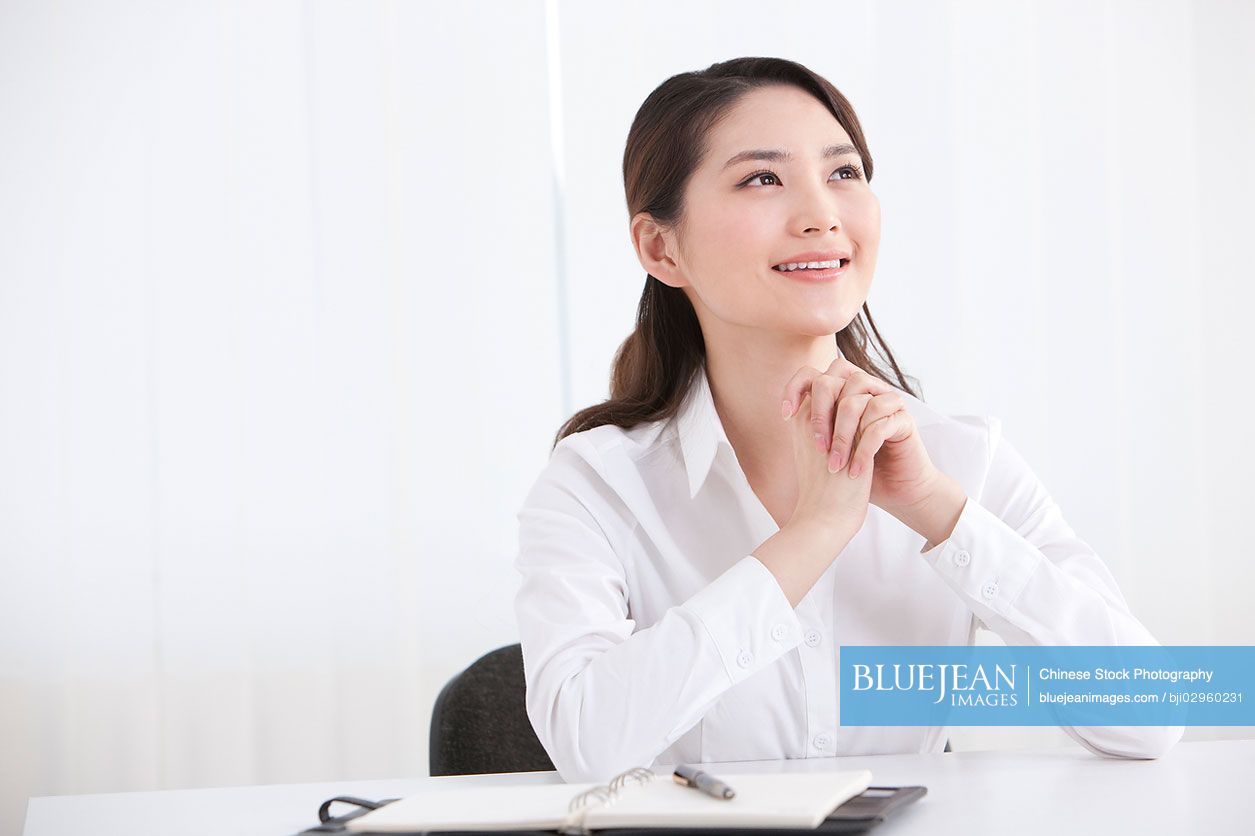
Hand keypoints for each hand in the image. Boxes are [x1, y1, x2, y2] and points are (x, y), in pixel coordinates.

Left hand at [781, 359, 941, 513]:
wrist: (894, 491)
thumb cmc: (856, 471)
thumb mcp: (828, 447)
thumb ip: (814, 425)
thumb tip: (789, 412)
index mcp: (844, 394)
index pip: (815, 373)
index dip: (795, 387)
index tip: (787, 416)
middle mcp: (865, 392)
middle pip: (835, 378)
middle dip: (821, 414)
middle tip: (818, 447)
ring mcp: (886, 403)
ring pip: (856, 399)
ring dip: (842, 435)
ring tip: (836, 464)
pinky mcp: (904, 421)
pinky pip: (879, 424)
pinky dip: (863, 450)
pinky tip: (855, 472)